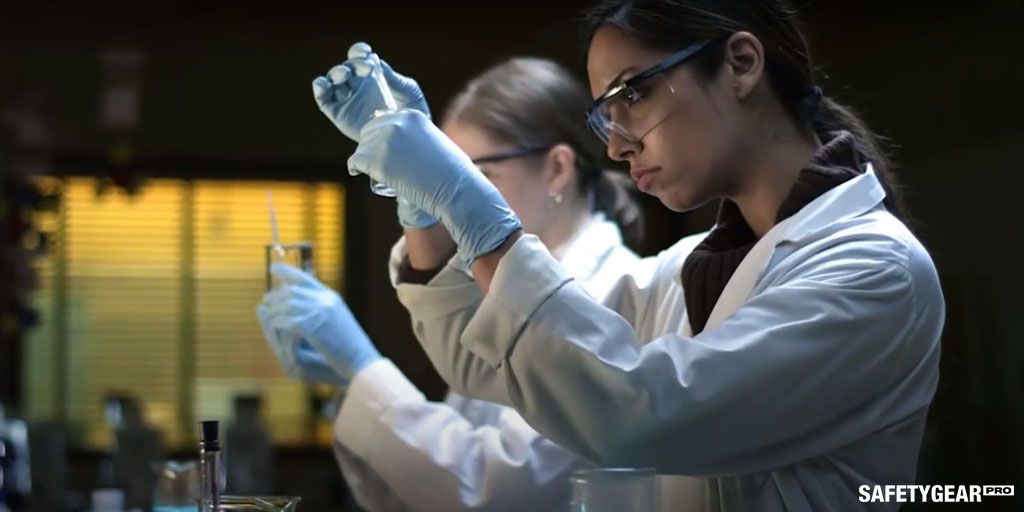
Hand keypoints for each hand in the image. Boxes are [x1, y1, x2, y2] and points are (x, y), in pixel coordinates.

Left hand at [260, 264, 380, 383]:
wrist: (361, 358)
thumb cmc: (349, 344)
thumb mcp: (337, 318)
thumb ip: (321, 307)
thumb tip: (300, 301)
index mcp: (331, 297)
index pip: (304, 278)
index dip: (287, 271)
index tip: (273, 268)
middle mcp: (325, 300)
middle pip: (292, 290)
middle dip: (276, 295)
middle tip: (265, 300)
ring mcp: (320, 312)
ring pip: (287, 304)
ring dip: (275, 310)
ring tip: (269, 316)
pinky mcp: (314, 327)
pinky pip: (288, 320)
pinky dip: (279, 321)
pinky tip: (275, 325)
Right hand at [312, 42, 429, 142]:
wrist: (411, 139)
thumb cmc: (413, 112)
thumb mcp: (408, 91)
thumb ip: (393, 77)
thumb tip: (376, 61)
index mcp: (372, 75)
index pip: (360, 57)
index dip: (359, 52)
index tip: (367, 53)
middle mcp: (357, 85)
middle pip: (346, 68)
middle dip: (352, 65)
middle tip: (366, 69)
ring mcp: (347, 99)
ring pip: (332, 81)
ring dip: (336, 74)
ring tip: (345, 75)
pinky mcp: (339, 114)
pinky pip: (324, 99)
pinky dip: (320, 89)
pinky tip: (323, 83)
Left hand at [348, 109, 521, 263]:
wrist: (455, 189)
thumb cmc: (454, 172)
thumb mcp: (437, 143)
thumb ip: (419, 139)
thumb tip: (407, 148)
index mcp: (412, 117)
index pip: (384, 119)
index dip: (379, 133)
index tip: (379, 146)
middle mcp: (397, 124)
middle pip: (369, 130)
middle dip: (368, 144)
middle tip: (370, 159)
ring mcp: (386, 142)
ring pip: (362, 146)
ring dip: (362, 156)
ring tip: (365, 168)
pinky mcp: (378, 161)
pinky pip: (357, 160)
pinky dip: (354, 166)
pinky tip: (355, 171)